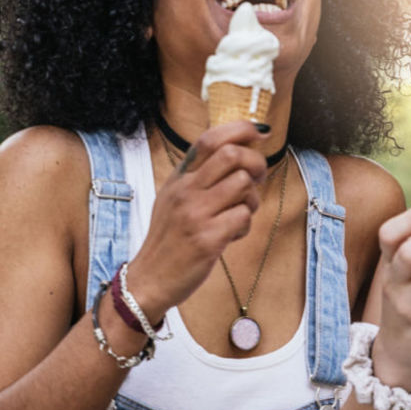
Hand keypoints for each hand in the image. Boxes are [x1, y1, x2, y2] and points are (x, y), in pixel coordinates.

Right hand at [125, 121, 268, 320]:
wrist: (149, 279)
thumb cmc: (170, 238)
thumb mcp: (175, 198)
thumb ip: (201, 176)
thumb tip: (240, 151)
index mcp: (179, 178)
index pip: (209, 139)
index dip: (241, 129)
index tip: (261, 133)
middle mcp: (185, 191)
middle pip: (232, 155)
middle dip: (256, 163)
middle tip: (258, 179)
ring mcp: (195, 214)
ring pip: (243, 185)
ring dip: (252, 200)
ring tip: (240, 214)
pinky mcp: (207, 239)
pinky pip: (244, 217)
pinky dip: (245, 226)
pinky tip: (231, 235)